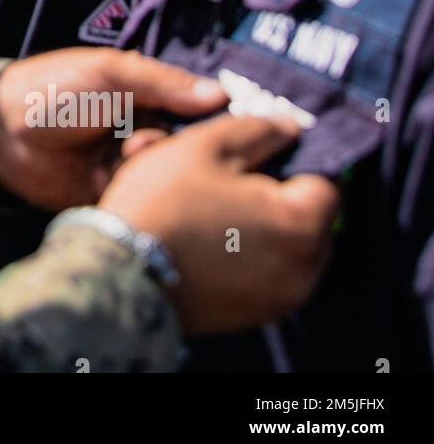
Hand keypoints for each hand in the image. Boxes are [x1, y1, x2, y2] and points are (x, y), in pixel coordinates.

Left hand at [0, 49, 227, 210]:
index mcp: (152, 102)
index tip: (214, 126)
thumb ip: (162, 83)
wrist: (4, 129)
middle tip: (142, 141)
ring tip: (123, 154)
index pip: (199, 116)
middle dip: (171, 147)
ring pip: (167, 178)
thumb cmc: (54, 87)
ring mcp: (132, 169)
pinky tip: (113, 178)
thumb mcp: (109, 73)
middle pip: (187, 151)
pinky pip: (142, 202)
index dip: (208, 122)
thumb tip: (221, 95)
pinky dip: (134, 192)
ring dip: (149, 168)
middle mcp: (149, 135)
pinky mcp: (116, 197)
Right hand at [100, 114, 339, 333]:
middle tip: (232, 172)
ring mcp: (277, 298)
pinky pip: (262, 271)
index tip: (263, 143)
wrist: (118, 271)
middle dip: (277, 189)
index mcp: (302, 224)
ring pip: (283, 244)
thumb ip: (257, 130)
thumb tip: (290, 128)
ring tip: (213, 203)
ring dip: (260, 221)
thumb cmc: (163, 202)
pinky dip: (244, 250)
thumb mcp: (205, 146)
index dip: (295, 154)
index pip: (326, 179)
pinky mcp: (250, 315)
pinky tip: (206, 235)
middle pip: (307, 215)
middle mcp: (304, 270)